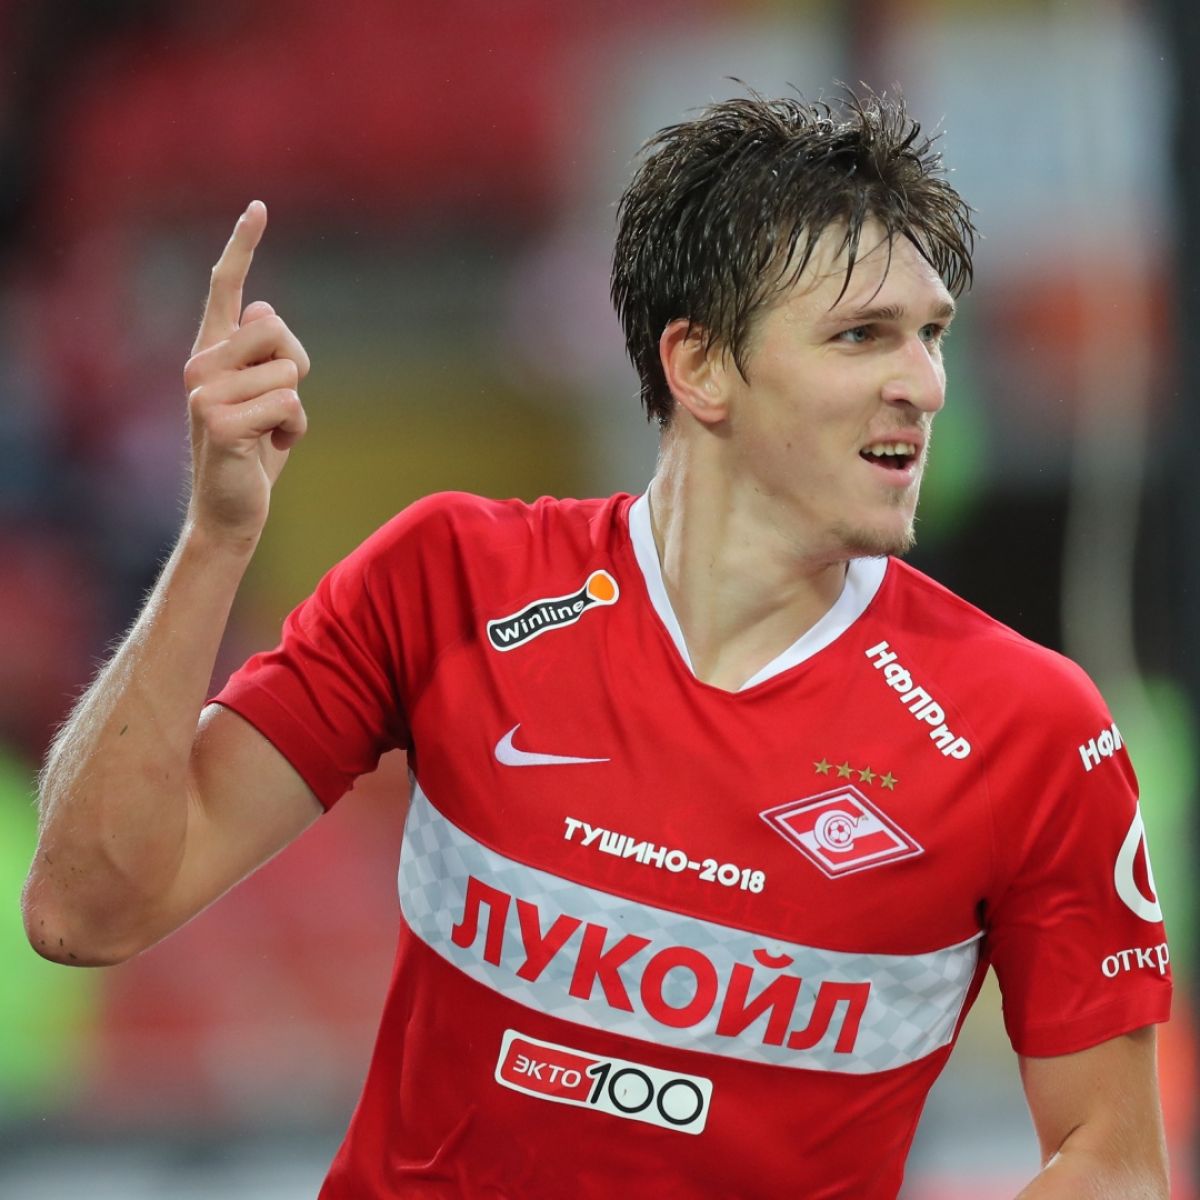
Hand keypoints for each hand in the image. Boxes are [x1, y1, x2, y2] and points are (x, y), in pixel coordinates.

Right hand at [183, 201, 310, 546]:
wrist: (231, 509)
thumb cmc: (255, 453)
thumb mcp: (266, 397)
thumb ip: (267, 356)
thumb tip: (265, 308)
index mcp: (212, 352)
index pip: (225, 288)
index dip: (243, 246)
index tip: (259, 208)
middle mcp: (200, 363)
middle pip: (278, 329)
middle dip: (297, 366)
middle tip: (280, 406)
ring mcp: (205, 392)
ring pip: (289, 371)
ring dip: (296, 408)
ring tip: (271, 432)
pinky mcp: (220, 422)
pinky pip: (288, 404)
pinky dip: (295, 430)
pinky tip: (271, 448)